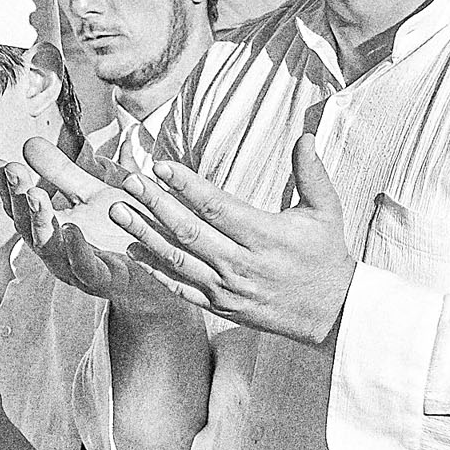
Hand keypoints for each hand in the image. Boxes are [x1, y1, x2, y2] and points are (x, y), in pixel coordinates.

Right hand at [0, 139, 175, 316]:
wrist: (164, 262)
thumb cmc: (126, 227)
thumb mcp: (93, 193)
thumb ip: (62, 172)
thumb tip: (28, 142)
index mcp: (51, 231)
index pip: (20, 208)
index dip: (7, 188)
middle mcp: (58, 253)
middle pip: (28, 228)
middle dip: (18, 199)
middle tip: (13, 171)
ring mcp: (78, 270)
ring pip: (49, 249)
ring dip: (40, 222)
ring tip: (35, 194)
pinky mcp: (105, 281)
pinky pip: (85, 269)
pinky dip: (76, 251)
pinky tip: (70, 229)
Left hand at [109, 131, 353, 343]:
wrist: (330, 313)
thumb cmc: (325, 256)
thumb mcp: (326, 212)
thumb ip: (311, 173)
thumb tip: (305, 135)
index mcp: (265, 236)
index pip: (216, 207)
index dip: (186, 186)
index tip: (160, 167)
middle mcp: (242, 264)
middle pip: (189, 231)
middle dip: (154, 205)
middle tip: (128, 182)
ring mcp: (227, 289)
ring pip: (177, 259)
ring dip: (144, 234)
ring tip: (119, 211)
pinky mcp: (219, 307)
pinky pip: (180, 287)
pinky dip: (154, 270)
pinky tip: (133, 249)